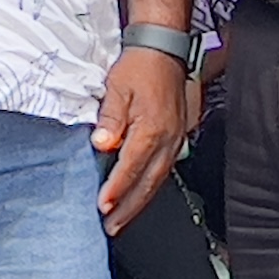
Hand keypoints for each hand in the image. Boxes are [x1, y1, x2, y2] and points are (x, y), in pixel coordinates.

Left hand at [93, 46, 186, 231]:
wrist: (163, 51)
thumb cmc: (140, 67)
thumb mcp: (116, 88)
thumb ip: (110, 118)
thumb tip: (102, 142)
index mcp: (152, 128)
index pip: (131, 167)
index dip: (116, 189)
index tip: (103, 206)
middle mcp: (167, 139)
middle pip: (147, 183)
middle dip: (128, 208)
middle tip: (112, 227)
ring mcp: (175, 141)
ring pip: (157, 181)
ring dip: (139, 204)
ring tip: (122, 221)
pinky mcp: (176, 139)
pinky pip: (163, 171)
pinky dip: (149, 188)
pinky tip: (138, 197)